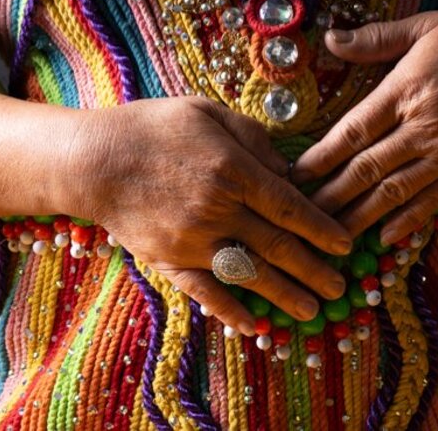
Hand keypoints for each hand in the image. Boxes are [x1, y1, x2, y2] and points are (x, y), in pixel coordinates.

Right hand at [68, 97, 351, 335]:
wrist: (92, 159)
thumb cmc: (152, 128)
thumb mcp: (207, 112)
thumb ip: (252, 137)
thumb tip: (286, 168)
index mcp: (233, 170)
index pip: (290, 207)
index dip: (321, 228)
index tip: (345, 245)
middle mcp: (219, 209)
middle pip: (277, 246)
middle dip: (313, 270)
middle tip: (339, 289)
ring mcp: (193, 240)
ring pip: (248, 273)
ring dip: (283, 296)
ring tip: (310, 311)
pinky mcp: (168, 260)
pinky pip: (204, 290)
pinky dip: (229, 310)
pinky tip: (252, 326)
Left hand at [291, 11, 437, 244]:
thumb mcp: (427, 26)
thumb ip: (377, 38)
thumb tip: (330, 38)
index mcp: (409, 89)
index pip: (354, 129)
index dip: (322, 156)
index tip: (294, 174)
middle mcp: (426, 127)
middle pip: (367, 168)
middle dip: (330, 195)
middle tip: (300, 215)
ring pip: (394, 192)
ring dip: (359, 216)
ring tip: (330, 236)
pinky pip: (432, 203)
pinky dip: (407, 222)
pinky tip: (383, 238)